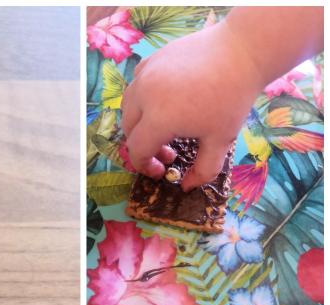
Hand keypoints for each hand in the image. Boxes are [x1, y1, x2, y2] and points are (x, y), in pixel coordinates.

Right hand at [121, 20, 262, 189]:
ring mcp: (147, 73)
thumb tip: (186, 187)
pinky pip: (136, 84)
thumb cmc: (232, 98)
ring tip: (162, 127)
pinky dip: (142, 99)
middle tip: (167, 152)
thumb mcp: (221, 141)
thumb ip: (202, 171)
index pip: (137, 150)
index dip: (145, 166)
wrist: (242, 50)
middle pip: (129, 129)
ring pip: (128, 106)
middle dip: (143, 146)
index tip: (160, 171)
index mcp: (159, 118)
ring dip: (138, 123)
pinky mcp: (153, 59)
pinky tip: (163, 102)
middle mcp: (145, 95)